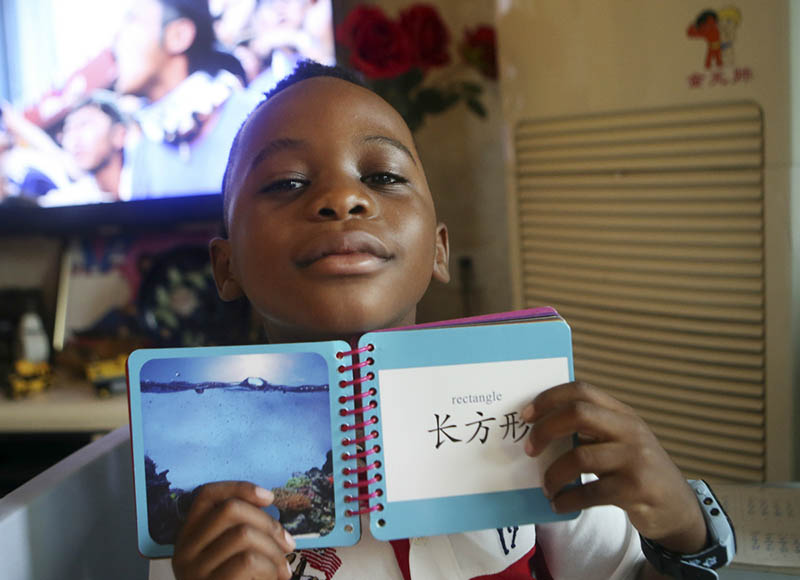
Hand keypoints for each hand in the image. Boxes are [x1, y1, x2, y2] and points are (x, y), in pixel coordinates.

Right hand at [172, 481, 295, 579]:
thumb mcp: (230, 555)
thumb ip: (241, 531)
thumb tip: (269, 504)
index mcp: (189, 535)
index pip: (207, 495)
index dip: (240, 487)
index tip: (269, 497)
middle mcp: (185, 550)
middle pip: (230, 510)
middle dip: (268, 522)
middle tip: (287, 543)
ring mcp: (195, 571)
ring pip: (243, 534)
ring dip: (274, 550)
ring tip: (284, 568)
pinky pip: (248, 562)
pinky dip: (271, 567)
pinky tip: (277, 578)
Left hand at [522, 381, 706, 554]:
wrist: (678, 507)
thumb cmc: (636, 470)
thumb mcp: (619, 442)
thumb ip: (589, 432)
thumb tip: (537, 430)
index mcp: (622, 414)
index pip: (582, 391)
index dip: (549, 398)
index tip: (525, 415)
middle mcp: (630, 430)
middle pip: (578, 414)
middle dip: (545, 430)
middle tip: (529, 450)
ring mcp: (635, 459)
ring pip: (579, 457)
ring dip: (553, 475)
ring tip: (547, 487)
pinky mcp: (636, 490)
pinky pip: (589, 492)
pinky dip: (567, 500)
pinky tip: (560, 504)